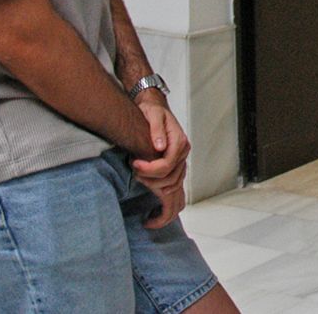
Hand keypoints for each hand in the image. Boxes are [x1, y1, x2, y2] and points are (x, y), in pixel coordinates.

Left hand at [131, 97, 191, 225]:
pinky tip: (153, 210)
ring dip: (157, 193)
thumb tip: (159, 146)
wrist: (154, 108)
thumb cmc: (152, 111)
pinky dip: (167, 204)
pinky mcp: (174, 170)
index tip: (134, 164)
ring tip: (140, 187)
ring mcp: (180, 164)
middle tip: (134, 172)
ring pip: (175, 189)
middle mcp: (183, 155)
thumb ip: (156, 129)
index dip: (150, 168)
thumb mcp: (153, 114)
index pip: (168, 164)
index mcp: (180, 142)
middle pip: (171, 179)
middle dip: (150, 181)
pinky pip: (176, 192)